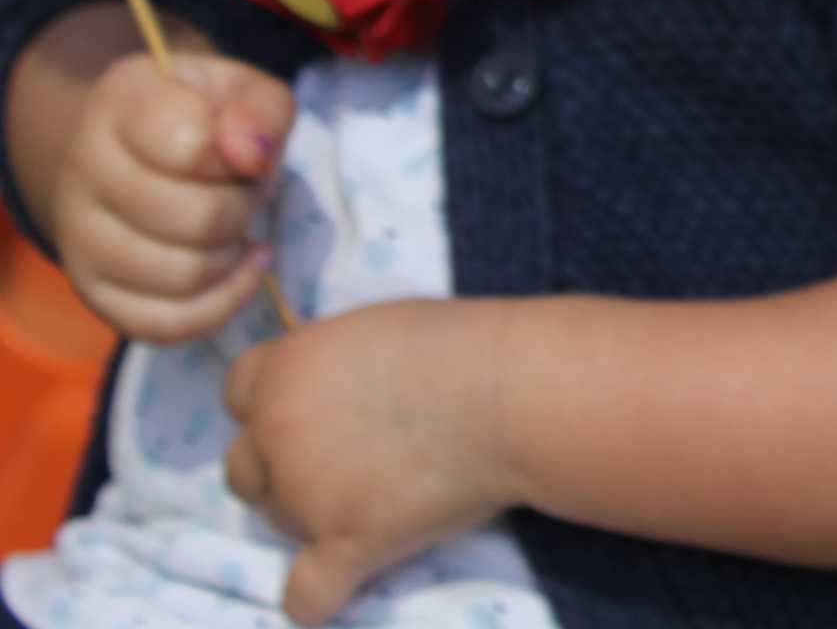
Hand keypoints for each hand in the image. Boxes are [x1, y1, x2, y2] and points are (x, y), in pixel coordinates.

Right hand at [48, 50, 290, 341]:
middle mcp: (84, 173)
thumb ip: (261, 111)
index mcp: (121, 106)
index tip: (249, 153)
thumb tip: (253, 158)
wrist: (135, 149)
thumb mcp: (243, 89)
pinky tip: (243, 268)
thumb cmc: (203, 116)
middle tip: (250, 194)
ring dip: (232, 257)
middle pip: (194, 219)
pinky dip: (220, 304)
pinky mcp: (94, 292)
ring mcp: (79, 239)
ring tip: (240, 230)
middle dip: (244, 210)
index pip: (189, 144)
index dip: (242, 156)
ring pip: (180, 276)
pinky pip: (162, 325)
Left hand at [224, 297, 525, 625]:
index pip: (238, 394)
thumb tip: (331, 390)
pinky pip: (306, 596)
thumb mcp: (374, 328)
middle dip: (282, 467)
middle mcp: (276, 433)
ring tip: (380, 494)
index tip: (318, 406)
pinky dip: (318, 595)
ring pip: (278, 522)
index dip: (272, 404)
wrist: (510, 392)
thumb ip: (332, 364)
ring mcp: (305, 495)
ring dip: (311, 516)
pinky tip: (344, 580)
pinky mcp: (346, 544)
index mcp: (282, 372)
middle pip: (246, 466)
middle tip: (348, 457)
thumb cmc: (459, 344)